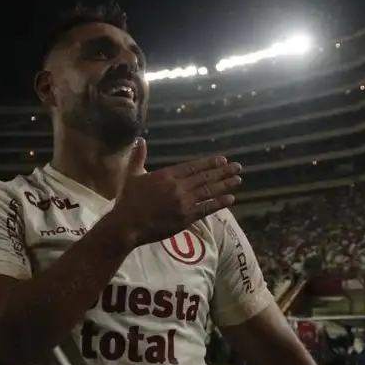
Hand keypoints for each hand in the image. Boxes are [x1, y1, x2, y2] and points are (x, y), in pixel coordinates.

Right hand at [111, 138, 241, 246]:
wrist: (127, 225)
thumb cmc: (127, 200)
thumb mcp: (131, 175)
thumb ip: (138, 157)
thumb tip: (140, 140)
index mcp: (167, 175)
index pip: (193, 166)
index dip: (209, 163)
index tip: (222, 159)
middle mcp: (178, 186)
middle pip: (205, 177)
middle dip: (223, 171)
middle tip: (237, 167)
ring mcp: (184, 202)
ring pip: (209, 191)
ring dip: (225, 185)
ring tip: (238, 180)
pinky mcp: (186, 217)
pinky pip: (207, 208)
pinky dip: (219, 203)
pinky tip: (230, 198)